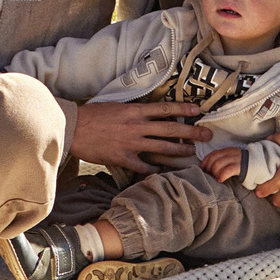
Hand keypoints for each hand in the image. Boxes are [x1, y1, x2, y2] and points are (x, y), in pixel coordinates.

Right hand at [70, 99, 209, 170]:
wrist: (73, 128)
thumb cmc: (92, 115)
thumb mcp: (116, 106)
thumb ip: (134, 111)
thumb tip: (149, 113)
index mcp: (135, 110)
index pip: (165, 109)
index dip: (184, 109)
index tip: (199, 110)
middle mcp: (137, 126)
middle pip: (170, 129)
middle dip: (191, 132)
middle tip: (207, 135)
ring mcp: (131, 143)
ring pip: (162, 148)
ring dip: (179, 151)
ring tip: (192, 153)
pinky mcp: (123, 158)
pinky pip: (143, 167)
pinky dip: (154, 170)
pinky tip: (162, 173)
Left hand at [199, 146, 244, 183]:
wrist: (262, 165)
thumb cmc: (245, 165)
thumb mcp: (233, 160)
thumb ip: (223, 161)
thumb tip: (209, 168)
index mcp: (228, 151)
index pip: (212, 154)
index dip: (205, 162)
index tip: (203, 170)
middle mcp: (231, 153)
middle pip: (213, 159)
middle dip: (208, 168)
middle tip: (209, 176)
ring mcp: (236, 159)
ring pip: (218, 164)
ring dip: (214, 172)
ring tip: (215, 179)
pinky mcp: (241, 166)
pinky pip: (227, 170)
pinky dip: (221, 175)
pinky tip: (221, 180)